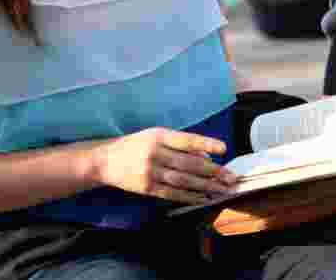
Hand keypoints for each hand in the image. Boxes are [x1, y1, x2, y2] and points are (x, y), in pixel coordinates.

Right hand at [93, 128, 240, 205]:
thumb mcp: (156, 136)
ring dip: (205, 187)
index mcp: (159, 136)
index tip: (224, 149)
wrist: (105, 160)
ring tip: (221, 190)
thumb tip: (207, 156)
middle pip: (189, 163)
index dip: (206, 144)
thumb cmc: (137, 145)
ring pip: (183, 180)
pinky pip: (171, 193)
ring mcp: (150, 172)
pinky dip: (189, 196)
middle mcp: (155, 153)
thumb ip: (180, 144)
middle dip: (213, 172)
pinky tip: (202, 198)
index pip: (187, 140)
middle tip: (230, 177)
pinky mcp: (146, 188)